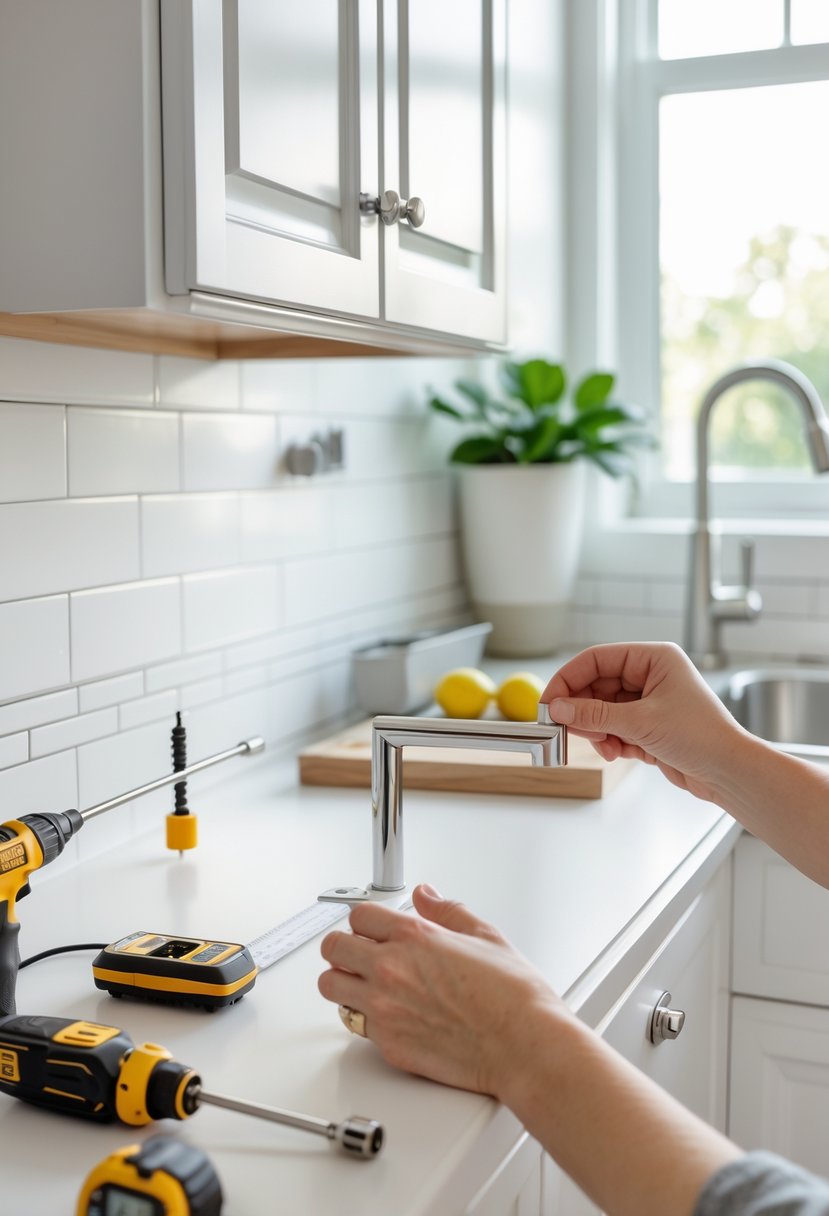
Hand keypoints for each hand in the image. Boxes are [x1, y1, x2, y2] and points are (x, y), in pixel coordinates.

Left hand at [318, 884, 565, 1098]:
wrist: (523, 1046)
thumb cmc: (513, 996)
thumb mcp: (485, 935)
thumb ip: (447, 911)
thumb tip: (427, 895)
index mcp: (414, 936)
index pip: (359, 916)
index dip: (366, 921)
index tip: (372, 928)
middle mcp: (391, 969)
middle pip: (334, 949)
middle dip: (345, 948)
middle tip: (360, 954)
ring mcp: (384, 1009)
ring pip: (331, 987)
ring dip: (343, 982)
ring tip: (363, 984)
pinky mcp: (387, 1044)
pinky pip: (355, 1024)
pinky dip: (364, 1017)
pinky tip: (388, 1014)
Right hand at [542, 642, 747, 801]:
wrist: (730, 773)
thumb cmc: (700, 737)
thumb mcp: (640, 722)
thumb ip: (594, 715)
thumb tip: (558, 708)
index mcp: (654, 658)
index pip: (598, 659)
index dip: (569, 678)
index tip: (549, 702)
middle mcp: (651, 675)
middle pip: (597, 685)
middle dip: (583, 710)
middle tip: (566, 729)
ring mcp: (650, 701)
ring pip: (603, 709)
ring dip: (597, 730)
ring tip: (605, 746)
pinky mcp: (649, 726)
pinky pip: (615, 727)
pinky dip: (611, 741)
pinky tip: (618, 754)